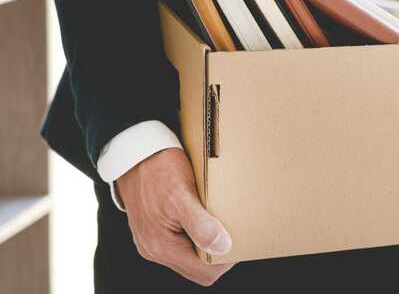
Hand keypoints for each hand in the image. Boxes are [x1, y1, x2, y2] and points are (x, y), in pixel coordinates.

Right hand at [116, 148, 233, 285]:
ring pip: (189, 255)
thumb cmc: (157, 169)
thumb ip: (200, 224)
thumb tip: (223, 247)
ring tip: (220, 221)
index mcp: (161, 246)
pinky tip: (204, 215)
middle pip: (197, 267)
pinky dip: (195, 233)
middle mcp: (154, 248)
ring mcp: (152, 239)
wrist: (132, 152)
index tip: (239, 239)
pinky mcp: (153, 228)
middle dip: (217, 253)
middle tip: (233, 229)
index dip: (225, 260)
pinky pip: (180, 241)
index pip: (204, 272)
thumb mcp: (181, 194)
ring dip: (207, 242)